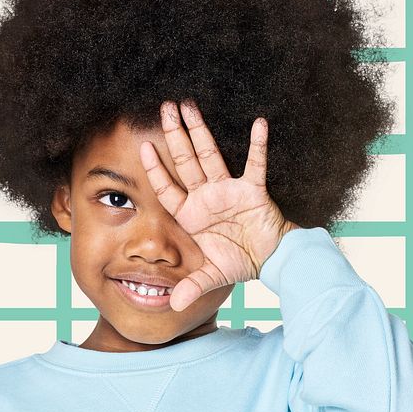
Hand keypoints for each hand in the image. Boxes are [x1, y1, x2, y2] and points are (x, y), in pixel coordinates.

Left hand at [139, 100, 299, 311]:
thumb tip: (173, 306)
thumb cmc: (239, 261)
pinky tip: (258, 124)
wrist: (270, 260)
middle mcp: (206, 197)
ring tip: (189, 105)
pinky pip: (255, 164)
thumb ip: (192, 287)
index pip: (168, 188)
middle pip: (185, 162)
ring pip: (210, 155)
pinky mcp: (253, 191)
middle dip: (174, 135)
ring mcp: (229, 190)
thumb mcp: (211, 276)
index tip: (142, 148)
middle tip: (163, 107)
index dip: (155, 170)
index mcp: (192, 214)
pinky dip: (257, 146)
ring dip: (200, 131)